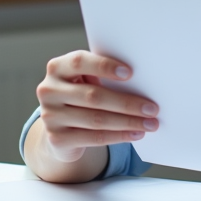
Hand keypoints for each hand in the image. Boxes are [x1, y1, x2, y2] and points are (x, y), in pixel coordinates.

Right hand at [35, 50, 159, 162]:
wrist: (59, 126)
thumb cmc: (82, 93)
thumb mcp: (86, 79)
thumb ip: (102, 75)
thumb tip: (142, 81)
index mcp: (57, 67)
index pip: (80, 62)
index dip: (105, 66)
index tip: (130, 73)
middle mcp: (48, 90)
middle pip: (93, 96)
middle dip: (127, 102)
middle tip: (152, 108)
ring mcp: (50, 116)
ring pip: (96, 119)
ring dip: (128, 122)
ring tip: (150, 123)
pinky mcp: (56, 139)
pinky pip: (94, 138)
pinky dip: (119, 136)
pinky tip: (136, 134)